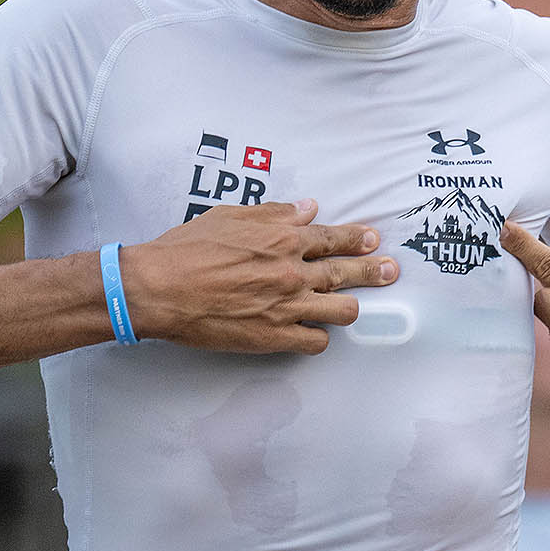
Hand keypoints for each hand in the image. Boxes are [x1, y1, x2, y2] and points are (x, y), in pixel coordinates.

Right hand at [120, 200, 398, 353]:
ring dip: (348, 307)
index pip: (331, 237)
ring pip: (340, 310)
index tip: (372, 240)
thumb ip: (274, 213)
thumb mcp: (230, 217)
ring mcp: (286, 306)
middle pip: (346, 272)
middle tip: (390, 271)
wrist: (159, 287)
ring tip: (353, 306)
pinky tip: (314, 333)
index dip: (356, 239)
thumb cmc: (187, 249)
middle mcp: (291, 271)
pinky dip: (318, 337)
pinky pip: (315, 341)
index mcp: (281, 238)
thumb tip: (308, 208)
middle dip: (374, 271)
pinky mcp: (273, 336)